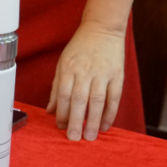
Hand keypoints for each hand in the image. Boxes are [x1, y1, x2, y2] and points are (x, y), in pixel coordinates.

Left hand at [48, 23, 124, 140]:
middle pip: (79, 99)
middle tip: (74, 137)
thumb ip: (57, 87)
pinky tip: (106, 125)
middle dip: (76, 121)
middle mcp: (85, 70)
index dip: (62, 112)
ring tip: (90, 136)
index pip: (63, 94)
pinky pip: (114, 98)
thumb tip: (50, 110)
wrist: (102, 28)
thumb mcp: (63, 62)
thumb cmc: (80, 47)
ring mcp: (102, 72)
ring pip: (97, 101)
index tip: (60, 126)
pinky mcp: (117, 75)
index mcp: (68, 67)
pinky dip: (110, 113)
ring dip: (94, 120)